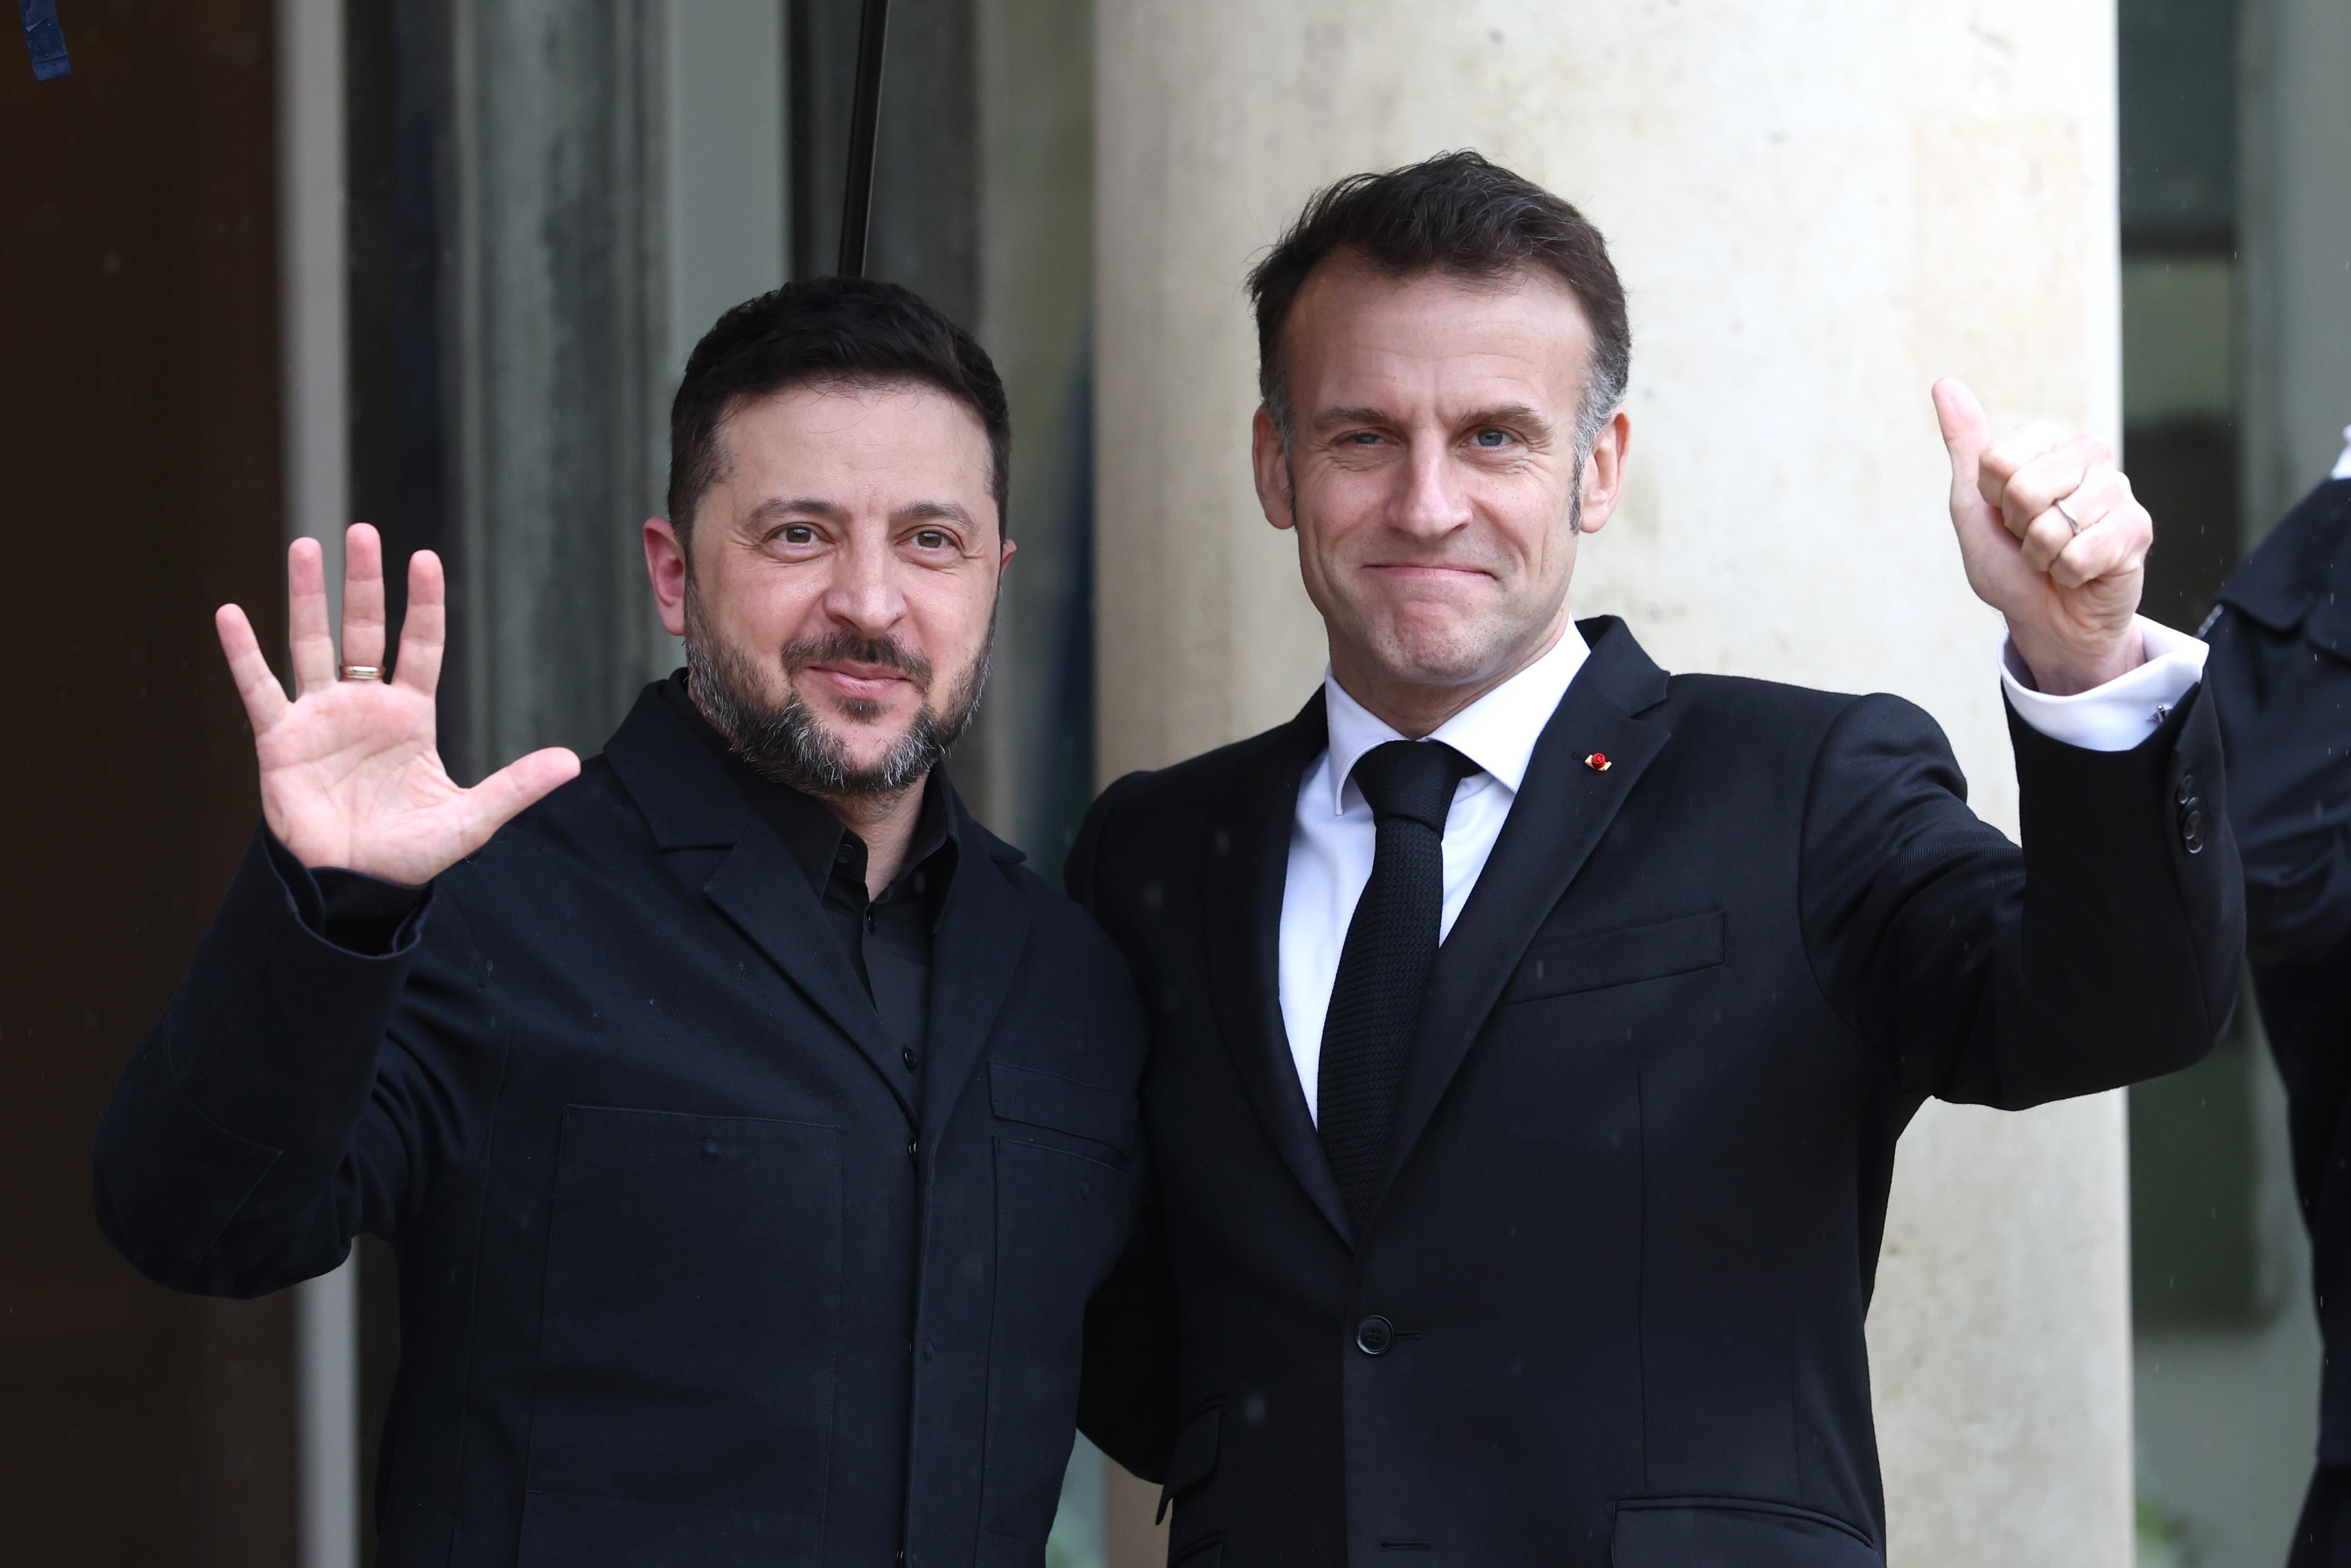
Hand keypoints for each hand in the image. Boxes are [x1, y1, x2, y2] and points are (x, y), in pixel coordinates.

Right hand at [216, 524, 580, 884]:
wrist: (353, 887)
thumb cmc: (408, 854)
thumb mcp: (469, 819)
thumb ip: (515, 787)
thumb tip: (572, 764)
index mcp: (411, 716)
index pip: (420, 646)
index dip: (423, 605)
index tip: (426, 559)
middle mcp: (364, 706)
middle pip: (363, 630)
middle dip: (363, 583)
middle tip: (363, 531)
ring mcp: (319, 718)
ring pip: (310, 643)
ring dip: (307, 597)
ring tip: (306, 546)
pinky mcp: (279, 740)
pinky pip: (259, 688)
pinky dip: (242, 652)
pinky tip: (229, 613)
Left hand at [1932, 379, 2150, 694]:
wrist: (2046, 617)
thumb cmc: (2009, 562)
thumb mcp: (1973, 505)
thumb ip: (1965, 446)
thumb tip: (1944, 384)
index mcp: (2047, 442)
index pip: (1997, 459)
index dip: (1992, 499)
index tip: (2005, 513)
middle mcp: (2088, 454)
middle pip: (2023, 489)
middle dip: (2017, 527)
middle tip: (2032, 538)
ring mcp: (2117, 490)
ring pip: (2053, 524)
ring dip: (2042, 554)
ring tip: (2055, 555)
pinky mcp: (2137, 529)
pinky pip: (2079, 554)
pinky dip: (2067, 574)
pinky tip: (2080, 572)